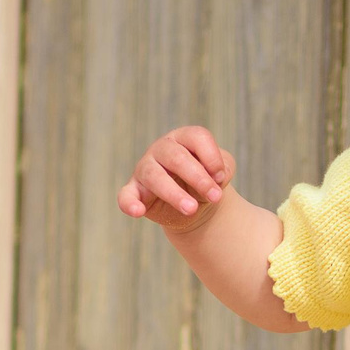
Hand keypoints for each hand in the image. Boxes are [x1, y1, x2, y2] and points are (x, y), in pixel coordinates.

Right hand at [119, 125, 233, 232]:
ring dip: (174, 194)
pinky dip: (130, 203)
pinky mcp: (135, 191)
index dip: (212, 157)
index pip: (197, 137)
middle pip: (177, 158)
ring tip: (191, 209)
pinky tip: (138, 212)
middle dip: (199, 179)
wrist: (195, 205)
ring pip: (155, 176)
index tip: (221, 178)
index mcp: (184, 138)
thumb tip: (214, 177)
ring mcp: (145, 169)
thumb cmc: (207, 181)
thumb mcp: (222, 172)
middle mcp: (162, 149)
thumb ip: (224, 167)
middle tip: (215, 198)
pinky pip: (126, 196)